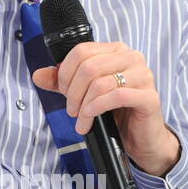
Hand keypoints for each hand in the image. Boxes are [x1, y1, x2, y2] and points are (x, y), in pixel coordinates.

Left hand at [31, 41, 179, 176]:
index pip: (81, 51)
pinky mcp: (149, 96)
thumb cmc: (114, 112)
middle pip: (89, 66)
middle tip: (71, 109)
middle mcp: (131, 58)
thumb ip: (61, 82)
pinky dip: (96, 109)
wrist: (139, 137)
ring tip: (80, 118)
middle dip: (73, 91)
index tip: (63, 92)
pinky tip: (90, 120)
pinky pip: (116, 97)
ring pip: (100, 82)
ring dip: (83, 104)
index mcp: (115, 50)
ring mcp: (143, 76)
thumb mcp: (82, 93)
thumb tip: (38, 75)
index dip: (65, 72)